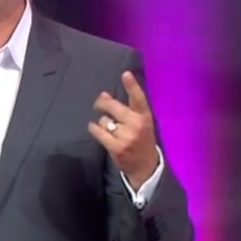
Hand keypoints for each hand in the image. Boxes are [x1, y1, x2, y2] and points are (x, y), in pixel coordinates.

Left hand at [88, 71, 158, 188]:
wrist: (146, 167)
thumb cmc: (141, 140)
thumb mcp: (141, 123)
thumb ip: (126, 109)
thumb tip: (104, 95)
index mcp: (145, 117)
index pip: (138, 98)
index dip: (132, 85)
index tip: (125, 74)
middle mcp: (137, 125)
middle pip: (113, 107)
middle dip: (102, 103)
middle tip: (99, 104)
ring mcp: (126, 136)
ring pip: (104, 120)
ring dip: (102, 122)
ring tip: (109, 128)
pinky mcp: (116, 147)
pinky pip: (98, 131)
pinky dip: (94, 129)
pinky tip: (96, 129)